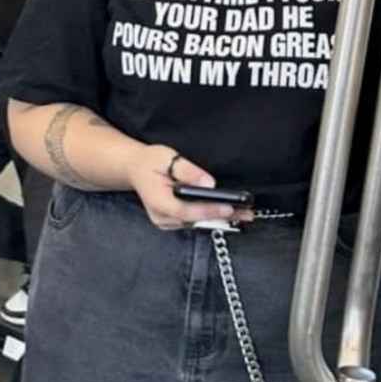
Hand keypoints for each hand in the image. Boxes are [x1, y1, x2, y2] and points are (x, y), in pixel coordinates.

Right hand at [132, 144, 253, 230]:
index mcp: (157, 202)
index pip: (185, 210)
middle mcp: (162, 217)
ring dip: (219, 218)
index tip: (228, 207)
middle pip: (195, 220)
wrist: (135, 169)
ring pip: (197, 223)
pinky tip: (228, 212)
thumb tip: (208, 183)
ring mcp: (167, 222)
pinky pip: (195, 221)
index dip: (208, 210)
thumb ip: (188, 171)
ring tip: (243, 213)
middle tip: (245, 213)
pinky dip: (211, 216)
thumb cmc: (150, 163)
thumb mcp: (168, 158)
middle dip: (221, 216)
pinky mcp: (174, 221)